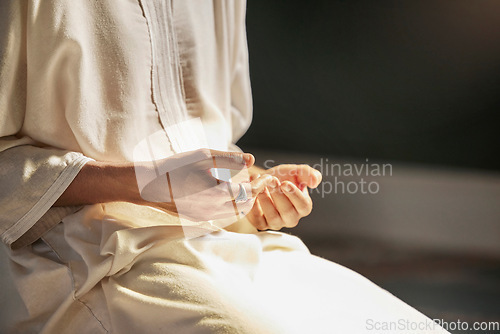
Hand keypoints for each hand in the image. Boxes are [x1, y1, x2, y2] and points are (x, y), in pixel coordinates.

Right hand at [136, 148, 272, 220]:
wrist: (147, 185)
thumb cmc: (175, 166)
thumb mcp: (202, 156)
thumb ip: (229, 158)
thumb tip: (251, 159)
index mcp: (216, 193)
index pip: (248, 192)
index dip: (260, 184)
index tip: (267, 177)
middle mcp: (212, 210)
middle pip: (244, 205)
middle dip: (253, 193)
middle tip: (257, 180)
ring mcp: (204, 217)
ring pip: (234, 212)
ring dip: (242, 201)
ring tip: (243, 185)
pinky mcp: (197, 219)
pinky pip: (221, 215)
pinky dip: (229, 205)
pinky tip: (226, 192)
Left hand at [246, 164, 321, 229]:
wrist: (263, 179)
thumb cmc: (282, 177)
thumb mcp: (295, 171)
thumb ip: (307, 173)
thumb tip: (315, 181)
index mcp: (303, 206)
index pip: (304, 206)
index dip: (295, 195)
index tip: (285, 183)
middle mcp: (291, 218)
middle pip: (288, 213)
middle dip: (278, 195)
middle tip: (271, 181)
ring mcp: (276, 223)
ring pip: (273, 218)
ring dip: (266, 200)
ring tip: (261, 186)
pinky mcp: (261, 223)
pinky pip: (258, 220)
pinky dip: (254, 206)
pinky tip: (253, 194)